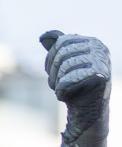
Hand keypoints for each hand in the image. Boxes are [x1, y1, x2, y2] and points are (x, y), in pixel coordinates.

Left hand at [42, 31, 110, 146]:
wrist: (86, 112)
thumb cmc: (75, 87)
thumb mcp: (63, 64)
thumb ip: (56, 48)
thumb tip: (44, 35)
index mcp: (92, 42)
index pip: (61, 42)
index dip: (51, 59)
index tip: (55, 72)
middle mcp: (100, 48)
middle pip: (62, 54)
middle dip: (53, 72)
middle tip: (59, 84)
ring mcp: (102, 62)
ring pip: (65, 66)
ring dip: (57, 82)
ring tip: (65, 90)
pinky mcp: (100, 77)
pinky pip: (69, 79)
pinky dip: (62, 90)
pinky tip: (69, 96)